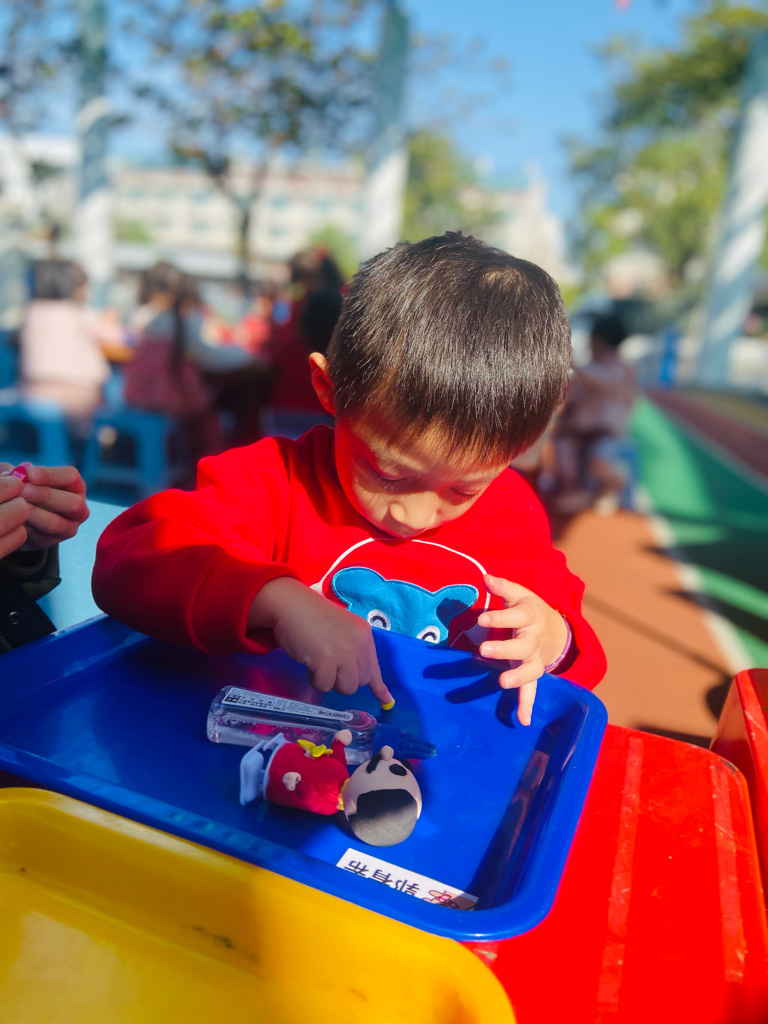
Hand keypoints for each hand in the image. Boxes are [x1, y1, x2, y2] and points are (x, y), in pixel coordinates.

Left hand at [1, 464, 88, 551]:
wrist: (19, 514)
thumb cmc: (24, 488)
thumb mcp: (21, 477)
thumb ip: (17, 473)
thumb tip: (12, 475)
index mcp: (75, 487)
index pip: (71, 477)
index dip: (50, 475)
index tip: (29, 474)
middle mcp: (79, 509)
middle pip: (73, 503)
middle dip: (46, 496)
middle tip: (23, 491)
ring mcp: (68, 528)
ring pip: (56, 524)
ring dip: (34, 514)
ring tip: (15, 506)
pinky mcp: (51, 542)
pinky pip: (41, 538)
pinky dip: (26, 528)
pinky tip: (14, 520)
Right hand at [248, 577, 392, 704]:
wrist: (291, 604)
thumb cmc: (313, 618)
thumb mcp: (342, 631)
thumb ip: (355, 652)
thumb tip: (370, 682)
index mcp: (365, 635)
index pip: (375, 667)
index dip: (378, 686)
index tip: (385, 699)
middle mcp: (359, 643)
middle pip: (360, 682)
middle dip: (343, 679)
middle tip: (327, 663)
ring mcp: (344, 651)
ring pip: (346, 687)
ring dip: (330, 681)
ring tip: (318, 662)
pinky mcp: (326, 659)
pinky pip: (324, 685)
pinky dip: (314, 679)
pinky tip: (309, 661)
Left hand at [476, 574, 568, 725]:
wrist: (555, 629)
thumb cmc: (528, 609)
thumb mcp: (519, 594)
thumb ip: (502, 587)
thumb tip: (485, 577)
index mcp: (530, 617)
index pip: (516, 616)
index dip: (500, 617)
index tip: (482, 619)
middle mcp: (533, 640)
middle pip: (522, 646)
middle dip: (504, 648)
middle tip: (484, 650)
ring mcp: (534, 659)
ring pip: (530, 670)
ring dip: (518, 677)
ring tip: (502, 682)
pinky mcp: (532, 673)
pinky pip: (532, 690)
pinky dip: (527, 705)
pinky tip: (522, 721)